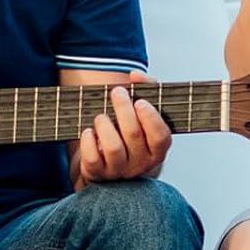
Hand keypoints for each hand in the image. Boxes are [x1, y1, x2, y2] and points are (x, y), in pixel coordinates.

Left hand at [73, 73, 172, 187]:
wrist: (106, 162)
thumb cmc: (127, 131)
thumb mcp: (141, 111)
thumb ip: (145, 89)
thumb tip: (136, 75)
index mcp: (156, 150)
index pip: (161, 137)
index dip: (151, 118)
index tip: (140, 101)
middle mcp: (140, 164)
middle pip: (134, 136)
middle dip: (123, 109)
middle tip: (117, 92)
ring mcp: (119, 171)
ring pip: (113, 148)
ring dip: (105, 125)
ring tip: (101, 116)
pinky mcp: (97, 174)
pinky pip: (92, 159)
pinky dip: (87, 142)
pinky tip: (88, 132)